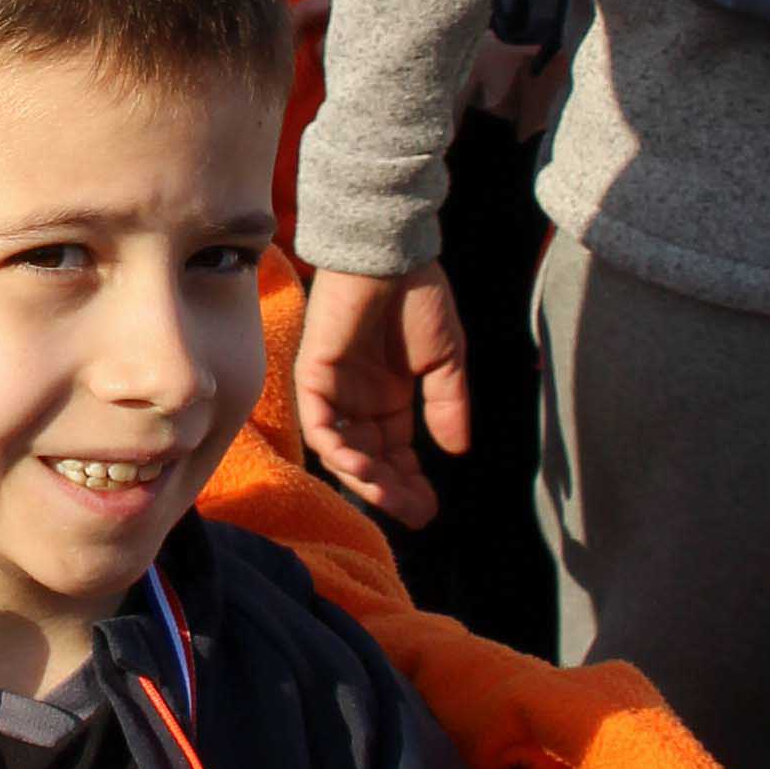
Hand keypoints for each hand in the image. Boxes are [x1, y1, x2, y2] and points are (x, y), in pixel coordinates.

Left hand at [296, 261, 470, 529]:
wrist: (390, 255)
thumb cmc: (417, 298)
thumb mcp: (445, 359)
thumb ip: (447, 404)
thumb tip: (456, 450)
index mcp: (388, 399)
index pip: (396, 455)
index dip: (411, 485)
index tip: (430, 509)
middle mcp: (358, 401)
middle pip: (370, 461)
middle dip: (390, 491)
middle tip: (413, 512)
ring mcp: (334, 390)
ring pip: (342, 451)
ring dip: (364, 477)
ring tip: (388, 494)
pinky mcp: (313, 376)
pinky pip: (320, 425)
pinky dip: (338, 449)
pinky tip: (362, 465)